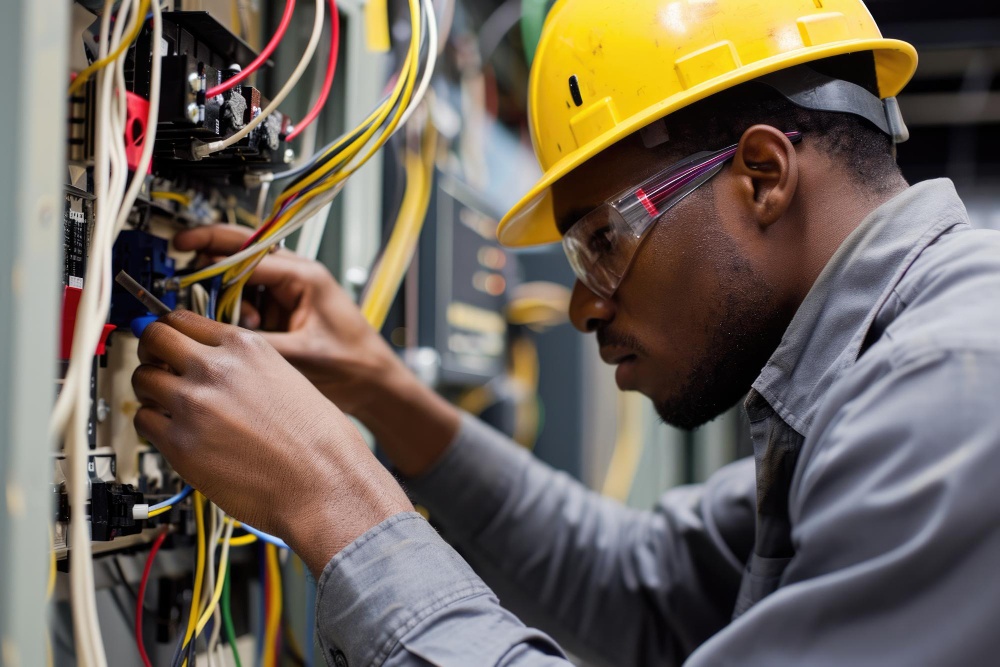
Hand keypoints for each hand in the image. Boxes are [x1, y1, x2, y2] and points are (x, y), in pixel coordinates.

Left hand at [131, 310, 412, 573]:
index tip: (167, 340)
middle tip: (156, 364)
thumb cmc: (319, 441)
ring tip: (165, 405)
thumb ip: (248, 366)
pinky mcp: (180, 443)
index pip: (184, 318)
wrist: (324, 483)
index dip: (171, 329)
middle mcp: (217, 368)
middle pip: (154, 337)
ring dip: (148, 390)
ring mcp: (194, 404)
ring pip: (141, 379)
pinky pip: (142, 422)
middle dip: (150, 350)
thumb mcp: (289, 378)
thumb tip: (217, 366)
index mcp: (247, 347)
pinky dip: (151, 426)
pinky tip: (172, 433)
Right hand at [174, 225, 404, 417]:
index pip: (248, 251)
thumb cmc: (354, 365)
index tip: (183, 246)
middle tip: (181, 270)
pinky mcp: (284, 313)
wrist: (374, 384)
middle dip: (210, 262)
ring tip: (229, 322)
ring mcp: (289, 295)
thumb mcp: (300, 355)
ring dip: (224, 297)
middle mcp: (296, 278)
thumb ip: (256, 343)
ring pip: (240, 280)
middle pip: (241, 255)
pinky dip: (234, 314)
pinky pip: (247, 303)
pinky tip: (238, 332)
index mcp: (305, 276)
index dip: (212, 248)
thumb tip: (214, 338)